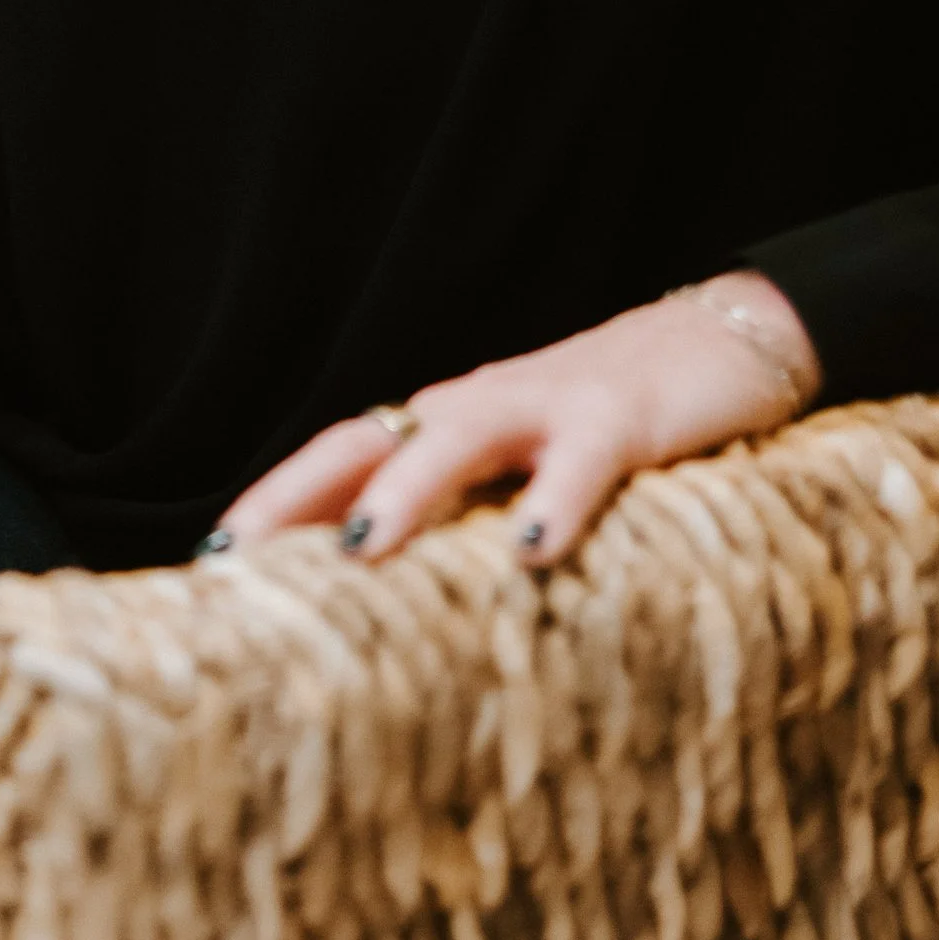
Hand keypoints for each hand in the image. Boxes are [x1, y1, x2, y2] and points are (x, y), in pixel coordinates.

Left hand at [211, 273, 819, 570]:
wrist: (733, 335)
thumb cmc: (617, 426)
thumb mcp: (531, 473)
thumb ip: (469, 520)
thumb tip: (390, 605)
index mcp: (451, 424)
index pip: (342, 456)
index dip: (274, 501)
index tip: (205, 565)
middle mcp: (482, 407)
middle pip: (371, 438)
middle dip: (298, 495)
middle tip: (236, 562)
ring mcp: (551, 404)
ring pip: (461, 435)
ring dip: (406, 490)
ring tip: (358, 550)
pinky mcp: (626, 417)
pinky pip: (585, 459)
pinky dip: (555, 500)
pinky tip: (532, 551)